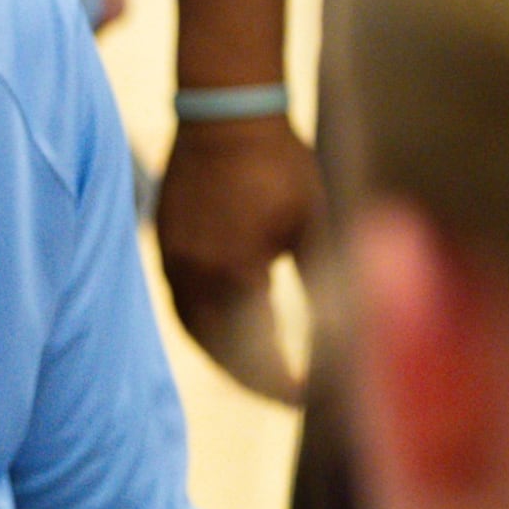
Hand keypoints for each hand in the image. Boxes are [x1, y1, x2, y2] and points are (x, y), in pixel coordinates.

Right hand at [155, 113, 325, 403]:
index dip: (282, 383)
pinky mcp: (163, 241)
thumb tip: (345, 335)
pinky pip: (179, 299)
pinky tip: (226, 326)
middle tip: (284, 393)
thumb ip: (321, 283)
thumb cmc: (279, 163)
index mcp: (235, 274)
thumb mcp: (312, 225)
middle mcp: (194, 275)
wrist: (225, 110)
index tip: (309, 398)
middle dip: (250, 379)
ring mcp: (172, 258)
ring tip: (255, 370)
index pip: (255, 353)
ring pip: (193, 328)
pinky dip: (203, 324)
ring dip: (222, 356)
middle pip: (217, 351)